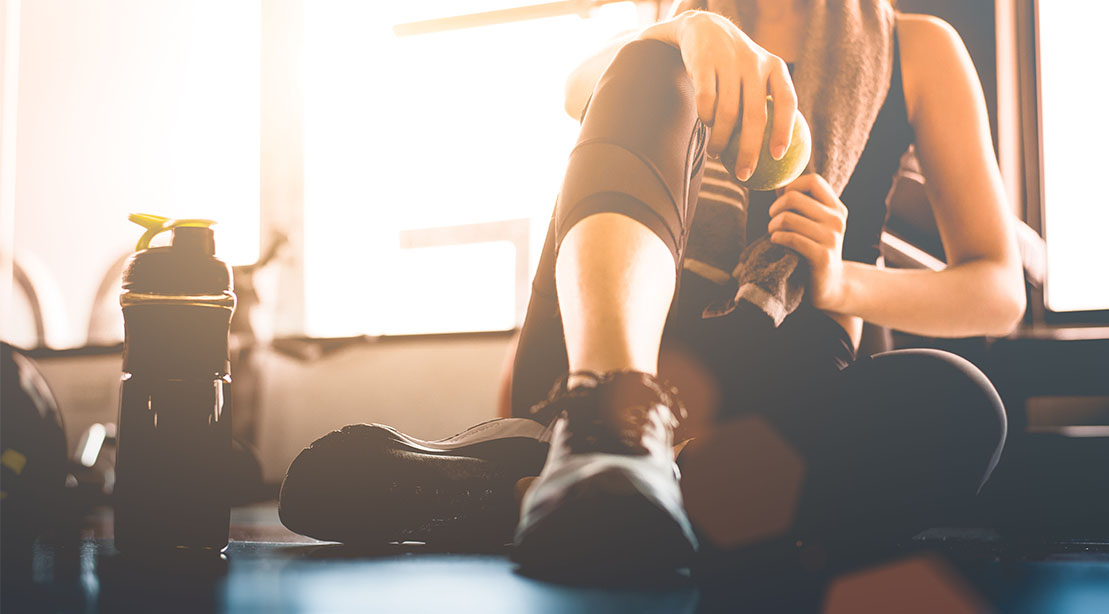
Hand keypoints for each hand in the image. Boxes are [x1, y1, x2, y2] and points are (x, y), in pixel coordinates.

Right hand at [637, 11, 797, 180]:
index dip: (784, 130)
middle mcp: (755, 63)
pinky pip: (706, 103)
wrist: (705, 29)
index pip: (787, 101)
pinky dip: (705, 119)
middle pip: (755, 116)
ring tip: (718, 154)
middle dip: (749, 151)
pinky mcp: (704, 64)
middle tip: (744, 175)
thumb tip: (776, 157)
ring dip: (721, 141)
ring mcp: (729, 62)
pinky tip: (706, 127)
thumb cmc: (736, 67)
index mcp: (775, 67)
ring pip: (727, 114)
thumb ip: (767, 105)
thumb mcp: (758, 75)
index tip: (777, 157)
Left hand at [767, 174, 848, 311]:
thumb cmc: (813, 249)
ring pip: (787, 218)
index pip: (812, 181)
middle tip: (773, 221)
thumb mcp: (813, 223)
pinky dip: (777, 238)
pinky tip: (776, 242)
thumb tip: (778, 184)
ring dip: (773, 226)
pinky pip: (790, 238)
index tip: (782, 201)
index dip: (791, 186)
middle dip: (775, 209)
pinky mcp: (822, 256)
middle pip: (794, 198)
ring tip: (774, 234)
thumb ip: (801, 204)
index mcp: (836, 208)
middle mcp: (837, 220)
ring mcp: (831, 238)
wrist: (830, 285)